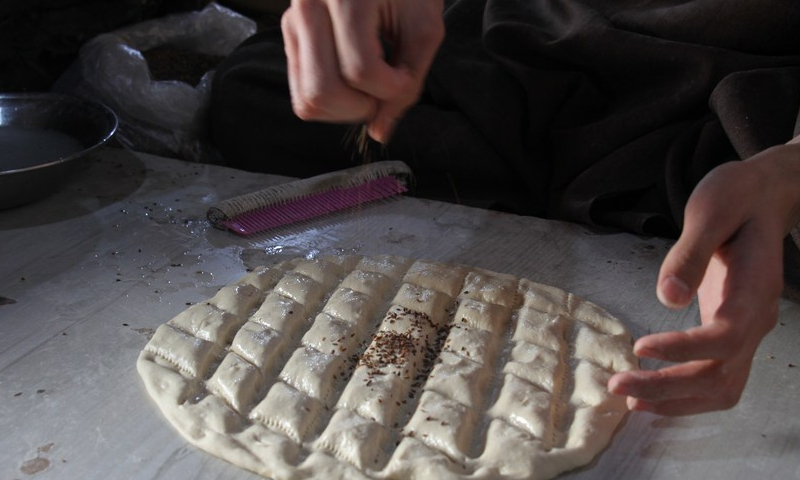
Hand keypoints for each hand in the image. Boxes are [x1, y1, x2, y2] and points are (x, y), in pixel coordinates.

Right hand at [281, 0, 444, 142]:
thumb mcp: (423, 26)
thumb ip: (409, 81)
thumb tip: (379, 131)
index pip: (360, 70)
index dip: (391, 86)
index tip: (405, 72)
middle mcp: (308, 5)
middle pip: (323, 92)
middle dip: (361, 106)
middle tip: (383, 86)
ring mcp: (293, 21)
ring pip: (307, 99)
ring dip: (344, 109)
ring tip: (368, 85)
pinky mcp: (290, 36)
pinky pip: (302, 93)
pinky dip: (331, 101)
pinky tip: (351, 79)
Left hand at [609, 142, 799, 415]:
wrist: (762, 196)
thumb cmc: (735, 198)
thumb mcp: (710, 212)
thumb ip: (690, 254)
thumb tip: (667, 297)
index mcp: (755, 290)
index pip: (725, 337)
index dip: (684, 349)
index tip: (640, 347)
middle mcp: (756, 319)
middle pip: (720, 374)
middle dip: (668, 387)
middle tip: (618, 386)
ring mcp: (747, 330)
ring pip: (721, 386)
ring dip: (677, 399)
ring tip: (630, 398)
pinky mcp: (731, 331)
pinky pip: (716, 377)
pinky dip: (685, 393)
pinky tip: (651, 393)